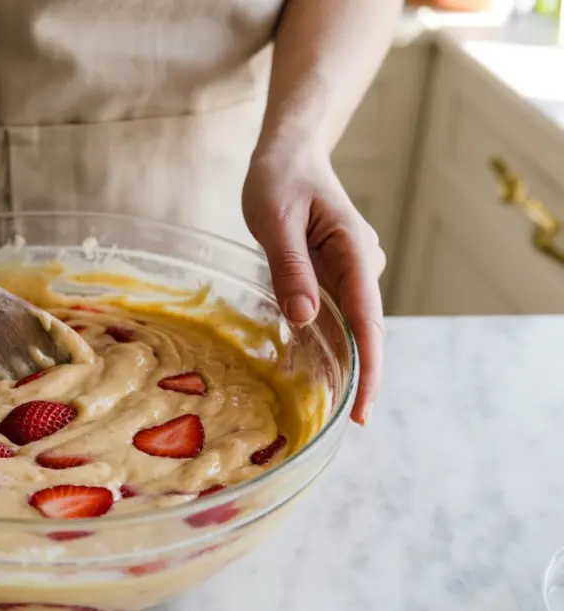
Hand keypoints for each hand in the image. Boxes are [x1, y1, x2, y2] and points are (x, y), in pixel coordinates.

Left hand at [242, 144, 384, 424]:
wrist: (288, 154)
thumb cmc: (279, 180)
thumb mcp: (276, 221)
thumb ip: (290, 268)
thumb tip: (306, 318)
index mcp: (355, 251)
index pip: (368, 321)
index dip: (369, 369)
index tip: (363, 409)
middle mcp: (361, 265)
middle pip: (365, 330)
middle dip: (357, 376)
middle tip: (342, 422)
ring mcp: (349, 271)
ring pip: (347, 325)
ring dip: (337, 361)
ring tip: (320, 404)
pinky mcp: (331, 274)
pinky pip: (329, 313)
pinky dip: (320, 340)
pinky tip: (305, 367)